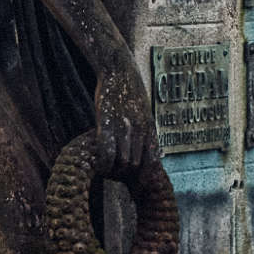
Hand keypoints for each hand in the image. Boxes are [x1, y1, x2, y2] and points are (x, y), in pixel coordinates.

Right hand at [92, 51, 156, 176]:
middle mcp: (140, 129)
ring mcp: (124, 126)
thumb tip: (152, 156)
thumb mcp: (145, 113)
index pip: (152, 162)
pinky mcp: (107, 121)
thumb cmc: (130, 93)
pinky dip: (104, 163)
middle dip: (125, 174)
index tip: (136, 184)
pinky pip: (107, 151)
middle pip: (135, 165)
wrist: (119, 70)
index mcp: (150, 128)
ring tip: (107, 170)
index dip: (144, 177)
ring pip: (122, 161)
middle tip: (115, 175)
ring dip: (113, 170)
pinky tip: (100, 166)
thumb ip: (146, 133)